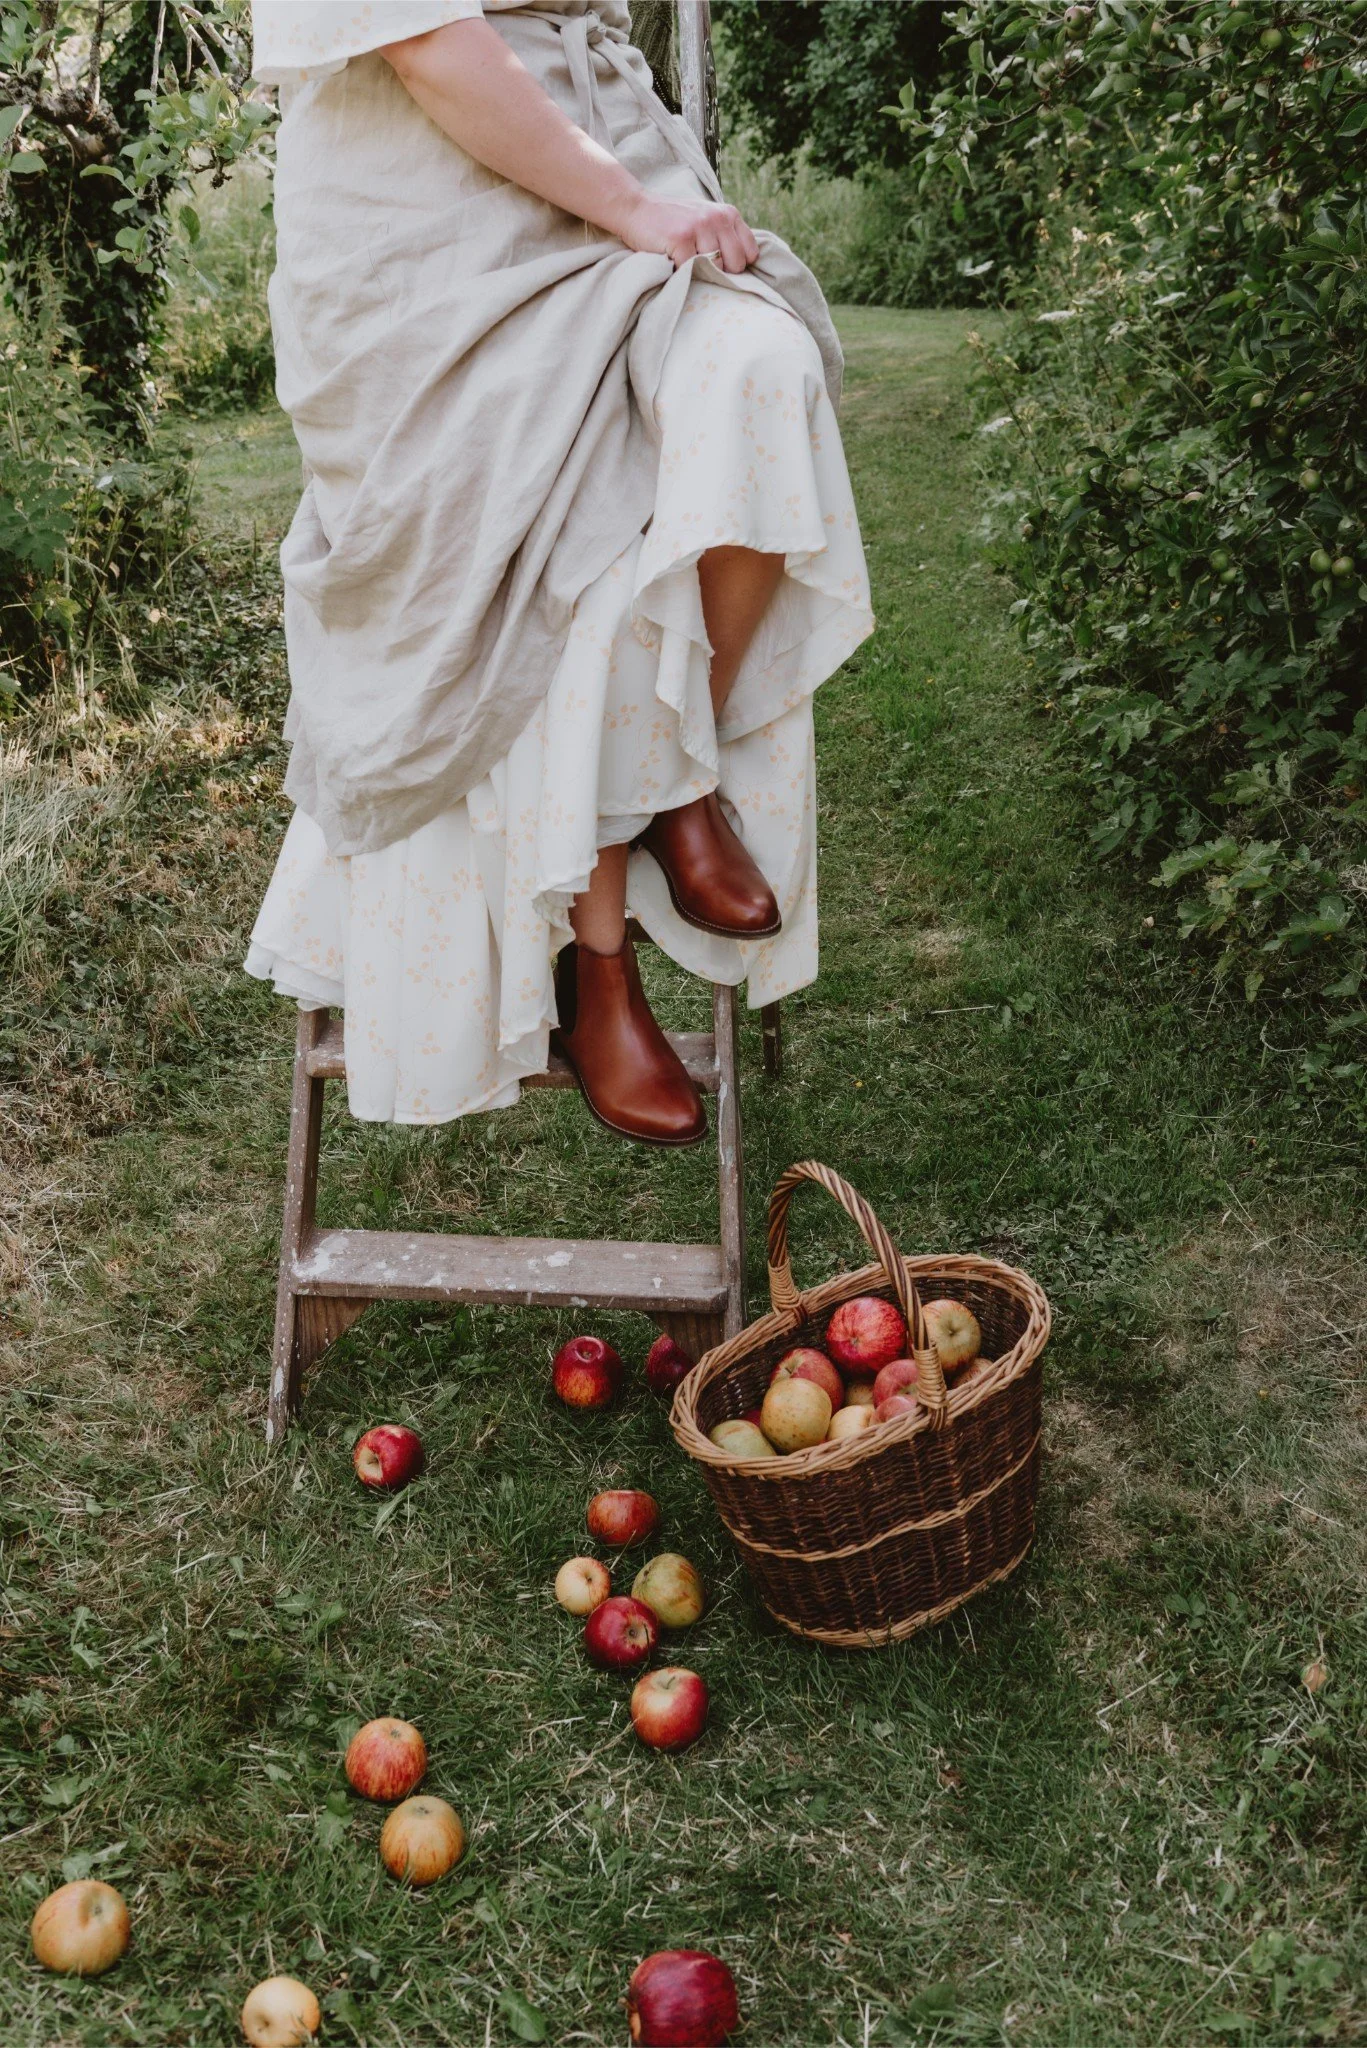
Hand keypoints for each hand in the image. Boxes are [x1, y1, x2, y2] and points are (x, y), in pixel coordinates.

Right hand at [615, 192, 759, 271]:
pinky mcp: (680, 238)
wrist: (636, 209)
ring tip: (684, 260)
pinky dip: (681, 272)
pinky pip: (690, 270)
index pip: (750, 253)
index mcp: (728, 214)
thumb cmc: (673, 221)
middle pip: (737, 265)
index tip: (720, 265)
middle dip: (720, 273)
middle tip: (701, 267)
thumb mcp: (706, 219)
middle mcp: (717, 218)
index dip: (736, 265)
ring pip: (714, 269)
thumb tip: (745, 268)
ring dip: (699, 272)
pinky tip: (672, 260)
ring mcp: (699, 227)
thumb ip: (726, 235)